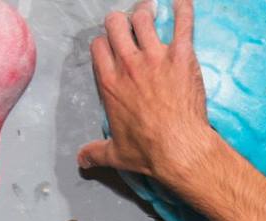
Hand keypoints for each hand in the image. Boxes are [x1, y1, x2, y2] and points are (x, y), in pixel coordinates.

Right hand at [78, 0, 214, 181]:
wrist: (180, 150)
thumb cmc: (148, 151)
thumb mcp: (116, 154)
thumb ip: (96, 152)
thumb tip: (81, 160)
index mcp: (110, 82)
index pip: (99, 45)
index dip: (105, 43)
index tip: (112, 48)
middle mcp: (128, 64)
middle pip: (116, 23)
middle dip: (121, 21)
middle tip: (131, 26)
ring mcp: (155, 57)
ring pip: (143, 17)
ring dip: (146, 12)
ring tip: (152, 13)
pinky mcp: (181, 56)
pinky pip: (183, 22)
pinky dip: (184, 8)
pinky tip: (182, 1)